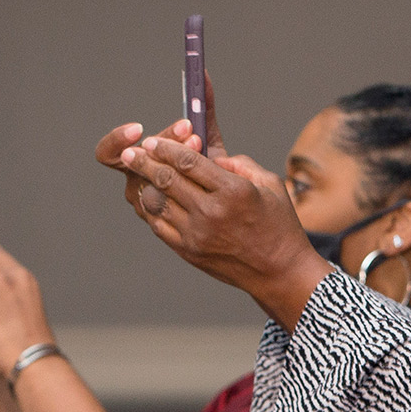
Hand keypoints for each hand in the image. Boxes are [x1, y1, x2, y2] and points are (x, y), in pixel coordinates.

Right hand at [96, 74, 225, 220]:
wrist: (228, 203)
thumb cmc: (209, 166)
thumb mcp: (206, 135)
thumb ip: (202, 107)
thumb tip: (205, 73)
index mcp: (133, 160)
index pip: (109, 152)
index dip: (118, 139)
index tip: (139, 127)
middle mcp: (136, 182)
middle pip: (135, 164)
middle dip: (163, 144)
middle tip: (190, 131)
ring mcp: (148, 204)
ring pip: (154, 183)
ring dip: (179, 161)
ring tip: (203, 147)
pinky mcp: (165, 221)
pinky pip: (170, 202)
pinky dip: (189, 185)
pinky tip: (209, 174)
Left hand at [112, 135, 331, 325]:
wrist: (279, 271)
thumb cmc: (279, 224)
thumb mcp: (270, 184)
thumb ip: (240, 164)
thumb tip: (211, 156)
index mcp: (234, 191)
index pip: (189, 162)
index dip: (167, 148)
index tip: (153, 140)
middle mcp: (211, 212)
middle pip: (167, 179)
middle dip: (145, 162)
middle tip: (131, 152)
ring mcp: (197, 234)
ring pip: (158, 202)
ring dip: (144, 184)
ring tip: (136, 172)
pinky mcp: (189, 251)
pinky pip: (159, 225)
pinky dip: (152, 208)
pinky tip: (149, 197)